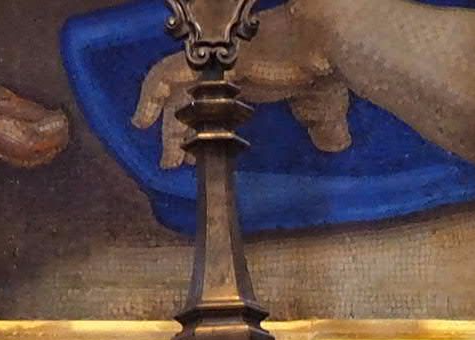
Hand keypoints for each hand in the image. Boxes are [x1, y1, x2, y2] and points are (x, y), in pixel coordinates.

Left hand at [133, 2, 353, 170]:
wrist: (329, 40)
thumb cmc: (327, 68)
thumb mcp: (322, 105)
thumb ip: (321, 122)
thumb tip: (334, 142)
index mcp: (251, 72)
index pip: (213, 101)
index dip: (201, 128)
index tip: (194, 158)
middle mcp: (228, 65)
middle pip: (190, 99)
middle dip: (178, 135)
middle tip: (174, 165)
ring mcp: (216, 60)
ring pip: (177, 93)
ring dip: (168, 128)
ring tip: (167, 161)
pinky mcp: (209, 59)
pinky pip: (167, 75)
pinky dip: (150, 96)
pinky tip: (140, 122)